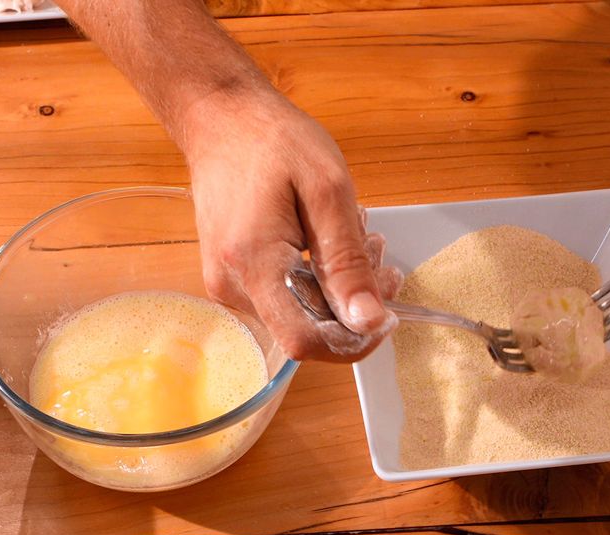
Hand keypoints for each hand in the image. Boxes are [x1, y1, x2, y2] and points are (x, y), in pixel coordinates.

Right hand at [178, 88, 400, 361]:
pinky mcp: (229, 277)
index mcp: (254, 265)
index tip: (388, 308)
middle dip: (351, 302)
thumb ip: (348, 262)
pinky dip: (314, 277)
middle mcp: (232, 286)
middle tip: (376, 249)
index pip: (305, 341)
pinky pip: (283, 297)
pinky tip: (323, 238)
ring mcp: (227, 284)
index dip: (354, 339)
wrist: (221, 119)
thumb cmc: (273, 142)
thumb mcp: (327, 191)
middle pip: (306, 330)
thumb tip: (369, 321)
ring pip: (298, 315)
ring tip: (353, 233)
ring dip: (336, 285)